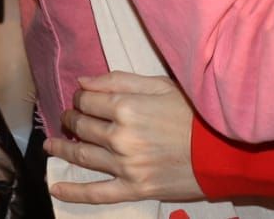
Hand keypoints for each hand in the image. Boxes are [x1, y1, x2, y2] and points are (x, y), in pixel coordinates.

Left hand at [46, 73, 201, 204]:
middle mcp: (120, 136)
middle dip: (71, 120)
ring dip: (63, 149)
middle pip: (82, 126)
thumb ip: (119, 80)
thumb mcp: (160, 85)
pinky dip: (73, 193)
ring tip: (52, 145)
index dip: (80, 98)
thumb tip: (83, 81)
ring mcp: (125, 166)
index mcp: (126, 107)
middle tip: (68, 118)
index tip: (81, 99)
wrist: (221, 152)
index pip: (87, 100)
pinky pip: (96, 193)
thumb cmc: (193, 114)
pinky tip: (56, 189)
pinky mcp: (134, 188)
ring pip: (83, 156)